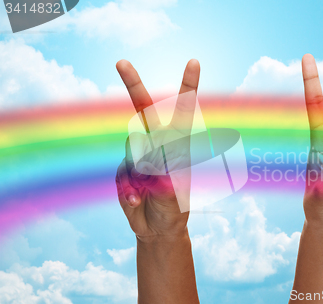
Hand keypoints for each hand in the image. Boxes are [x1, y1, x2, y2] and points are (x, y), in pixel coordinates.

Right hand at [115, 59, 199, 239]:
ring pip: (130, 149)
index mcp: (179, 144)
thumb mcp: (174, 191)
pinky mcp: (126, 169)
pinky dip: (127, 188)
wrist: (157, 229)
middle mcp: (159, 144)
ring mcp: (140, 155)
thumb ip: (162, 171)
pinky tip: (136, 201)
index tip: (193, 62)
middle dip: (133, 85)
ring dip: (138, 175)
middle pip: (144, 110)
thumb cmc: (174, 209)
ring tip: (149, 193)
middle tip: (121, 63)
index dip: (188, 86)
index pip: (184, 111)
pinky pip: (121, 171)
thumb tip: (150, 150)